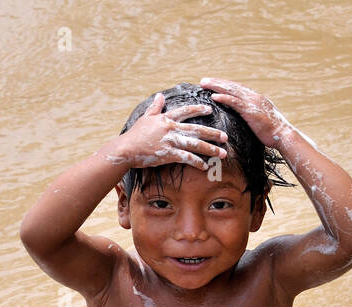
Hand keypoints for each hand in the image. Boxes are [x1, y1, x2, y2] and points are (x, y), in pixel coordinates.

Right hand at [110, 93, 228, 170]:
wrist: (126, 149)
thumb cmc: (135, 134)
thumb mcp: (146, 118)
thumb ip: (155, 107)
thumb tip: (160, 95)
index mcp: (166, 118)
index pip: (186, 111)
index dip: (198, 109)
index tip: (209, 109)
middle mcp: (171, 128)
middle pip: (197, 129)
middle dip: (213, 133)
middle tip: (225, 137)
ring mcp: (170, 141)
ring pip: (195, 144)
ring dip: (211, 149)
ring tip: (222, 153)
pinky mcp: (168, 154)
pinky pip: (186, 158)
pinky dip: (197, 162)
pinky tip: (205, 166)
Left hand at [199, 77, 288, 144]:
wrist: (283, 135)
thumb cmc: (273, 132)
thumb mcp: (261, 120)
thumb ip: (252, 116)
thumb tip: (245, 119)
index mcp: (256, 98)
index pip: (237, 88)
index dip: (225, 85)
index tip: (213, 83)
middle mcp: (254, 97)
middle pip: (232, 86)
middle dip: (217, 82)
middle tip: (203, 81)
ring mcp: (252, 102)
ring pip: (231, 90)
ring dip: (216, 86)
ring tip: (204, 84)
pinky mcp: (251, 111)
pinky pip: (235, 102)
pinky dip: (224, 98)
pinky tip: (214, 96)